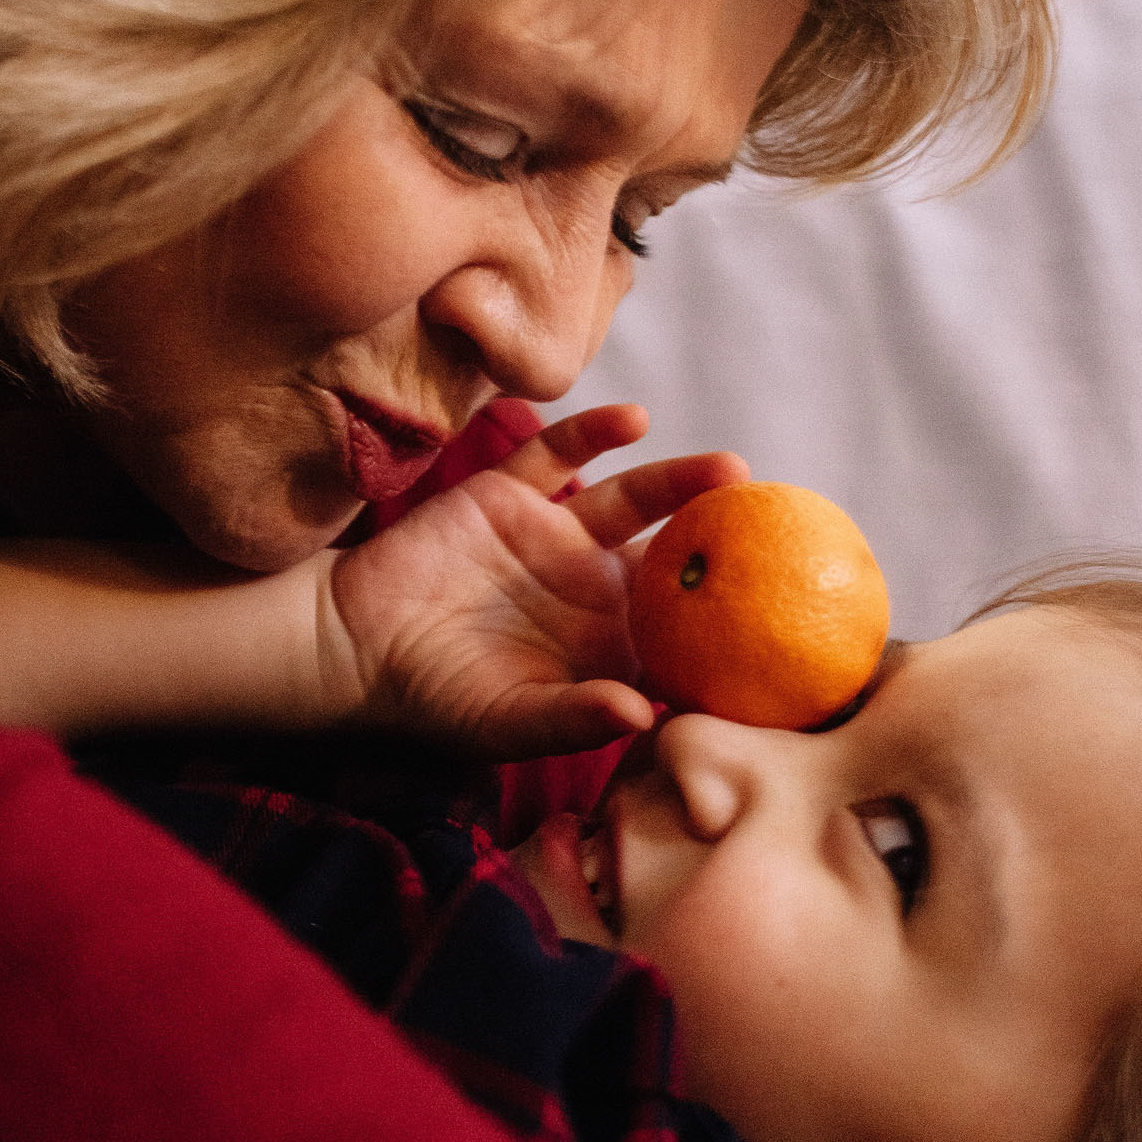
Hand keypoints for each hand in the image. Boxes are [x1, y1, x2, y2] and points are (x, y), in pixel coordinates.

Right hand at [322, 403, 747, 760]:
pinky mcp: (508, 496)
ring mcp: (551, 537)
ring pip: (632, 500)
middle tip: (780, 528)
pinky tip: (632, 420)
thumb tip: (644, 717)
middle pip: (675, 557)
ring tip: (729, 470)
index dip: (731, 627)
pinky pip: (556, 454)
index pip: (681, 632)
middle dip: (727, 543)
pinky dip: (593, 433)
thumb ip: (576, 717)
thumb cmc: (436, 700)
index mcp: (603, 645)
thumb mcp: (510, 722)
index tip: (788, 623)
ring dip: (680, 480)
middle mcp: (588, 586)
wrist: (353, 646)